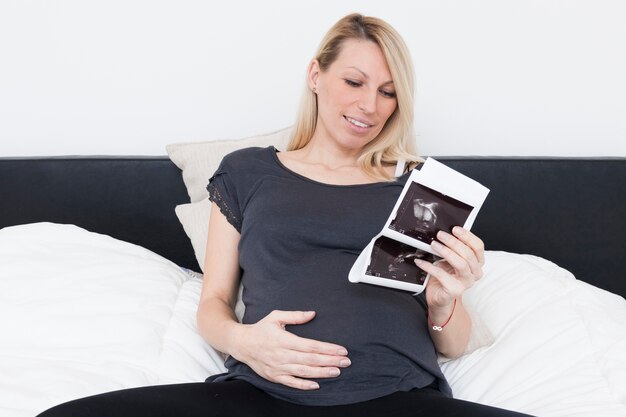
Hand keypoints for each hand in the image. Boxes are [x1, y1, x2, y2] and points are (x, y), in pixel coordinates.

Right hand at [232, 310, 350, 389]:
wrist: (241, 344)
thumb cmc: (260, 329)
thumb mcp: (276, 316)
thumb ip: (295, 315)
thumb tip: (312, 314)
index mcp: (284, 339)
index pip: (310, 345)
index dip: (327, 348)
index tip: (341, 350)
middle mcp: (282, 355)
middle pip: (310, 359)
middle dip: (330, 360)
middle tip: (345, 361)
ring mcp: (278, 367)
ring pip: (303, 372)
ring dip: (321, 372)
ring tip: (336, 371)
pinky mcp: (274, 376)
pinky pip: (291, 382)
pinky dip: (304, 385)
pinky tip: (316, 384)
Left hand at [415, 226, 484, 308]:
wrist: (439, 297)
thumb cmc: (445, 276)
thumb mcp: (450, 259)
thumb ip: (453, 249)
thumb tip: (444, 233)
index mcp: (477, 264)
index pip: (478, 247)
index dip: (467, 236)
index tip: (455, 229)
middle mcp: (475, 274)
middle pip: (468, 254)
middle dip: (453, 242)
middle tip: (440, 235)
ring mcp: (466, 283)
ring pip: (460, 264)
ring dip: (445, 252)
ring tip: (433, 245)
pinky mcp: (455, 290)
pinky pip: (442, 275)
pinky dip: (429, 266)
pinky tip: (420, 261)